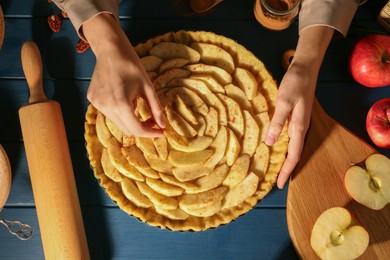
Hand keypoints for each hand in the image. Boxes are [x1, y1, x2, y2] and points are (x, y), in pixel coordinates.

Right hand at [83, 14, 164, 136]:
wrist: (110, 49)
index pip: (136, 129)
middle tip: (153, 121)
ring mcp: (97, 104)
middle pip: (126, 129)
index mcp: (120, 104)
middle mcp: (106, 107)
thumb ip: (155, 108)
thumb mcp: (147, 87)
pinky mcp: (92, 100)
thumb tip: (163, 125)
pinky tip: (124, 98)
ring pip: (118, 122)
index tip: (161, 132)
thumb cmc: (131, 65)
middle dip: (142, 128)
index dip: (150, 133)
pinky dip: (120, 112)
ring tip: (137, 105)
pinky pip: (109, 113)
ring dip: (130, 120)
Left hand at [265, 26, 334, 188]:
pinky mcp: (295, 117)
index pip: (293, 156)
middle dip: (285, 169)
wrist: (305, 68)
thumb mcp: (284, 102)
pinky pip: (290, 137)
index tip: (278, 185)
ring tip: (274, 169)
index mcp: (298, 128)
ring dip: (284, 159)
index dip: (286, 171)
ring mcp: (298, 123)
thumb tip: (270, 143)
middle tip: (275, 182)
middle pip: (293, 154)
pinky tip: (275, 147)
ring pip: (292, 147)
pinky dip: (283, 146)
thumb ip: (277, 122)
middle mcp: (300, 128)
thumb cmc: (295, 84)